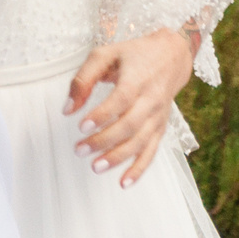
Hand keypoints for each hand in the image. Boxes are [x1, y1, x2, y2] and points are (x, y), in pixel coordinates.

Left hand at [63, 27, 196, 187]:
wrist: (171, 56)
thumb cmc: (133, 55)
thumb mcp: (105, 54)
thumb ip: (83, 79)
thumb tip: (67, 109)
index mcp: (137, 78)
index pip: (121, 100)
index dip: (102, 115)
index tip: (81, 126)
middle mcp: (151, 99)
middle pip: (130, 125)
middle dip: (104, 140)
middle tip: (79, 149)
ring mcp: (158, 116)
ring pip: (141, 142)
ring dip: (118, 157)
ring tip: (95, 167)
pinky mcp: (160, 127)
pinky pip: (152, 151)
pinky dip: (139, 169)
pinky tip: (123, 182)